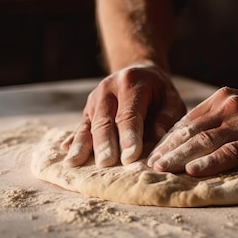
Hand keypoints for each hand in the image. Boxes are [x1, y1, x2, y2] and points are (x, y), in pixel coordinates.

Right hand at [62, 61, 185, 166]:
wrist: (139, 72)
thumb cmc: (159, 92)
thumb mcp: (171, 98)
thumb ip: (167, 116)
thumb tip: (159, 135)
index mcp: (131, 83)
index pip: (129, 114)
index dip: (129, 137)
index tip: (130, 157)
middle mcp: (108, 89)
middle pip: (104, 120)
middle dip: (105, 144)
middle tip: (105, 164)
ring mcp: (95, 99)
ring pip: (88, 125)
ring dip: (83, 145)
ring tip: (75, 163)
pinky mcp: (88, 110)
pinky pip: (80, 126)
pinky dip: (74, 140)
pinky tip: (66, 153)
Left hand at [147, 87, 237, 175]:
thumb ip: (222, 119)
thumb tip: (194, 141)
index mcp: (225, 98)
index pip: (187, 120)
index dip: (166, 138)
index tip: (150, 154)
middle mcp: (232, 107)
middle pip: (190, 130)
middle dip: (166, 149)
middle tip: (147, 166)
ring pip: (205, 141)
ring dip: (180, 156)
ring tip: (161, 170)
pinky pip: (231, 153)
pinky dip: (210, 162)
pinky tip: (194, 171)